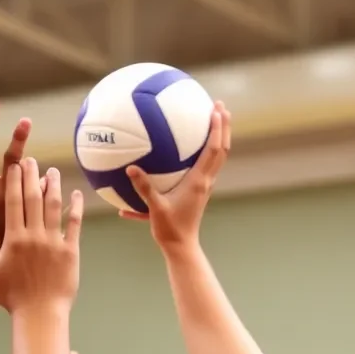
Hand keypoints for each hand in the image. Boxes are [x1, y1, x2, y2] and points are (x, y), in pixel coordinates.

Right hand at [0, 160, 83, 312]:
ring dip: (53, 186)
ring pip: (54, 206)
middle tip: (31, 160)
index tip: (13, 165)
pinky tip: (76, 194)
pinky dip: (75, 207)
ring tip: (52, 172)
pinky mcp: (70, 251)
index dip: (13, 181)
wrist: (40, 315)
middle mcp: (34, 236)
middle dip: (31, 176)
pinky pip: (74, 224)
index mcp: (13, 239)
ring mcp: (54, 242)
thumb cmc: (13, 297)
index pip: (12, 202)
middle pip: (33, 198)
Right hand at [121, 101, 230, 251]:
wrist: (180, 247)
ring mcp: (204, 187)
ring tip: (214, 120)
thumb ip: (143, 188)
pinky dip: (205, 153)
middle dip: (224, 126)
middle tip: (220, 106)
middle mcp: (205, 181)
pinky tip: (192, 148)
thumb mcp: (154, 209)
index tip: (216, 108)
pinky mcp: (199, 192)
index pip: (213, 149)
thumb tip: (130, 169)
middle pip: (222, 149)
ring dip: (219, 138)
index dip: (217, 128)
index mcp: (198, 181)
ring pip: (217, 158)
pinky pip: (205, 168)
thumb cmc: (169, 230)